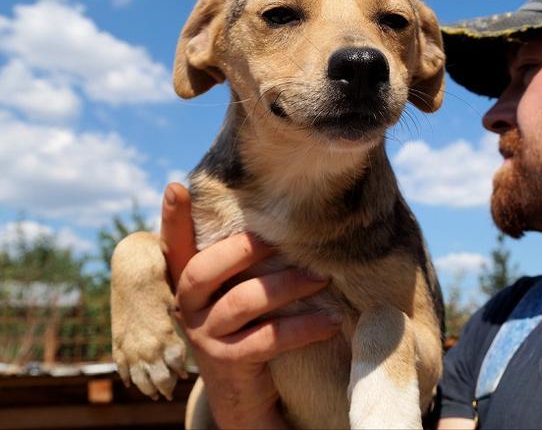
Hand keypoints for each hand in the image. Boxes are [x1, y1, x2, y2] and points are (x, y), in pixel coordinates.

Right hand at [161, 183, 342, 428]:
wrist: (242, 392)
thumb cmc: (245, 325)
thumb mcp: (234, 292)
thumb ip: (240, 263)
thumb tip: (280, 220)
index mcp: (187, 284)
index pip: (174, 247)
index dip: (172, 219)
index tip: (176, 187)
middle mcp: (187, 307)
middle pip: (204, 269)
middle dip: (243, 249)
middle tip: (280, 238)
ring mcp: (204, 336)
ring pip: (244, 301)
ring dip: (288, 286)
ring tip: (322, 278)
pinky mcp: (228, 362)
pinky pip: (268, 338)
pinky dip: (304, 327)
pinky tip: (330, 321)